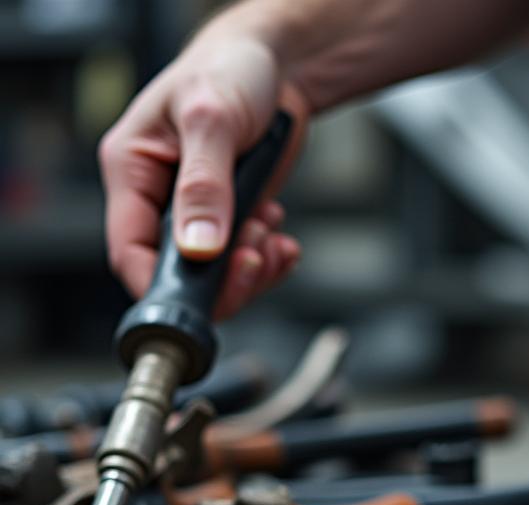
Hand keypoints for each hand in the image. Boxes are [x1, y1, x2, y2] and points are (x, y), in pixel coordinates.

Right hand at [99, 29, 308, 317]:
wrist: (274, 65)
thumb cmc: (228, 70)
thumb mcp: (211, 120)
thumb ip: (204, 186)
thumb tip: (198, 248)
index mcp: (132, 171)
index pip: (129, 251)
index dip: (161, 284)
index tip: (203, 295)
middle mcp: (160, 198)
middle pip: (178, 273)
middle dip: (222, 278)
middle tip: (254, 255)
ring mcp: (198, 213)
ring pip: (217, 275)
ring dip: (251, 266)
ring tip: (269, 230)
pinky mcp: (232, 220)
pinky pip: (245, 262)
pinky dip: (268, 259)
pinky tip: (281, 236)